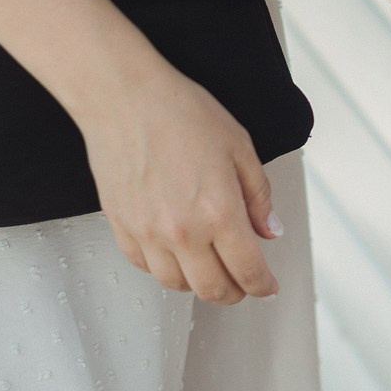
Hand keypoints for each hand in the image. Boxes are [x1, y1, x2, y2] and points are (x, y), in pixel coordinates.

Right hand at [77, 67, 281, 305]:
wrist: (125, 98)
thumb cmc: (181, 113)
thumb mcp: (240, 147)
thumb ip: (258, 196)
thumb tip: (269, 230)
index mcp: (219, 212)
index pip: (248, 270)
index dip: (263, 285)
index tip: (268, 285)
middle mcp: (183, 232)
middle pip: (212, 289)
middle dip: (234, 292)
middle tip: (243, 283)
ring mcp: (148, 233)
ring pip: (176, 284)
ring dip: (198, 284)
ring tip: (210, 268)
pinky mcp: (122, 227)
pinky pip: (144, 266)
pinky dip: (164, 268)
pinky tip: (175, 254)